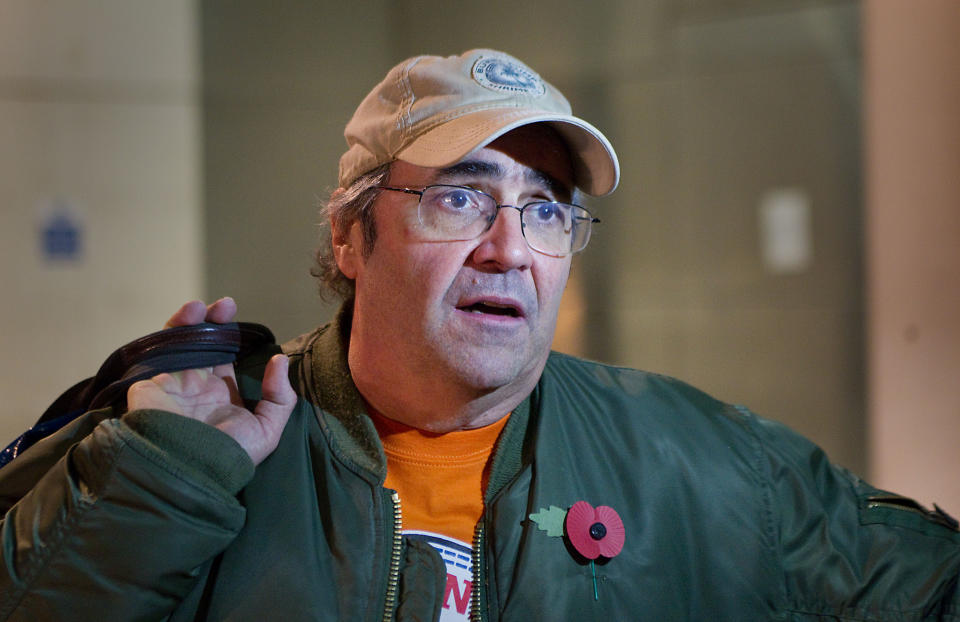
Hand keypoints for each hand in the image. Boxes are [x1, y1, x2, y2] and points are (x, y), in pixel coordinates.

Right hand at [126, 298, 295, 464]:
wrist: (188, 471)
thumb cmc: (228, 455)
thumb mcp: (267, 431)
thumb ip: (280, 398)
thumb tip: (280, 361)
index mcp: (222, 396)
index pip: (227, 359)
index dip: (234, 339)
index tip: (244, 326)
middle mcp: (197, 386)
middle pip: (204, 344)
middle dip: (215, 322)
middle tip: (227, 305)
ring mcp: (174, 381)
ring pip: (181, 342)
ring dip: (193, 320)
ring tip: (205, 306)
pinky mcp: (153, 380)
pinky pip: (160, 349)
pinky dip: (174, 328)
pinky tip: (190, 315)